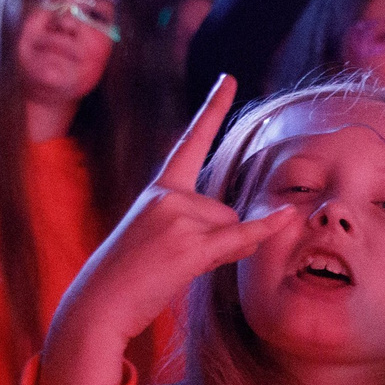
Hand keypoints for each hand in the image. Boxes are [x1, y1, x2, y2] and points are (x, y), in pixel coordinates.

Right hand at [40, 76, 297, 384]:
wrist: (96, 306)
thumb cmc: (126, 278)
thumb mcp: (160, 242)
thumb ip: (201, 229)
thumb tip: (252, 230)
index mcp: (158, 190)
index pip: (190, 142)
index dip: (212, 108)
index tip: (229, 78)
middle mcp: (167, 195)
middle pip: (225, 210)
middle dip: (218, 239)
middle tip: (174, 263)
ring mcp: (177, 218)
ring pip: (231, 229)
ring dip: (219, 255)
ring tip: (173, 271)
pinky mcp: (188, 245)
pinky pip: (237, 236)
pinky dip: (263, 231)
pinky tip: (288, 218)